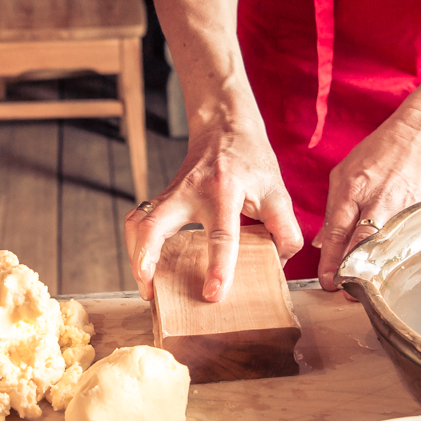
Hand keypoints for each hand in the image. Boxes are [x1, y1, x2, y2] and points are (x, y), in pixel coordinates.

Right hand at [124, 121, 302, 301]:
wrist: (224, 127)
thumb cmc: (250, 159)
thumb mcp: (276, 190)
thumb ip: (285, 227)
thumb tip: (281, 262)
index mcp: (224, 190)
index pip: (221, 235)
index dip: (219, 267)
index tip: (213, 293)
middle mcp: (190, 191)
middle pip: (154, 226)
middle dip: (146, 260)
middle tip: (150, 291)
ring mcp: (171, 193)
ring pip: (138, 223)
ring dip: (135, 255)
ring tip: (145, 286)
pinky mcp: (162, 198)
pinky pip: (138, 220)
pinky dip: (135, 243)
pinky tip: (142, 262)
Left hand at [315, 105, 420, 290]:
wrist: (420, 135)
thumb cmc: (379, 152)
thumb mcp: (344, 173)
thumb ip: (332, 210)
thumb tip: (320, 243)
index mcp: (352, 190)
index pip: (337, 232)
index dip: (330, 261)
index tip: (327, 280)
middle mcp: (377, 201)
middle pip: (361, 244)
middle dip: (351, 271)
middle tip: (343, 290)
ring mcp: (402, 208)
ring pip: (386, 248)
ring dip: (374, 270)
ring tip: (365, 287)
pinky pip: (408, 240)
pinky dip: (398, 257)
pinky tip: (392, 271)